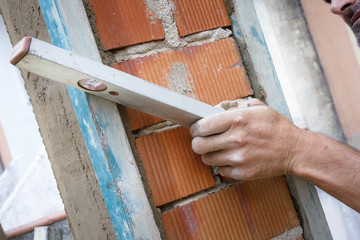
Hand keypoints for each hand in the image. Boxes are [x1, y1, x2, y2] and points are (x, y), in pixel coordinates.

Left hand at [190, 99, 306, 179]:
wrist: (295, 150)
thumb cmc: (276, 127)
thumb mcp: (258, 108)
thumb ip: (234, 106)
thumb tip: (213, 109)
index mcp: (239, 119)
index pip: (202, 126)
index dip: (195, 128)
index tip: (196, 129)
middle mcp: (237, 139)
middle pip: (198, 145)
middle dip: (197, 142)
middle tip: (201, 140)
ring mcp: (239, 158)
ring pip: (206, 159)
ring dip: (208, 154)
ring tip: (217, 149)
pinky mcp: (243, 173)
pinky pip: (220, 170)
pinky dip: (222, 165)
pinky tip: (231, 158)